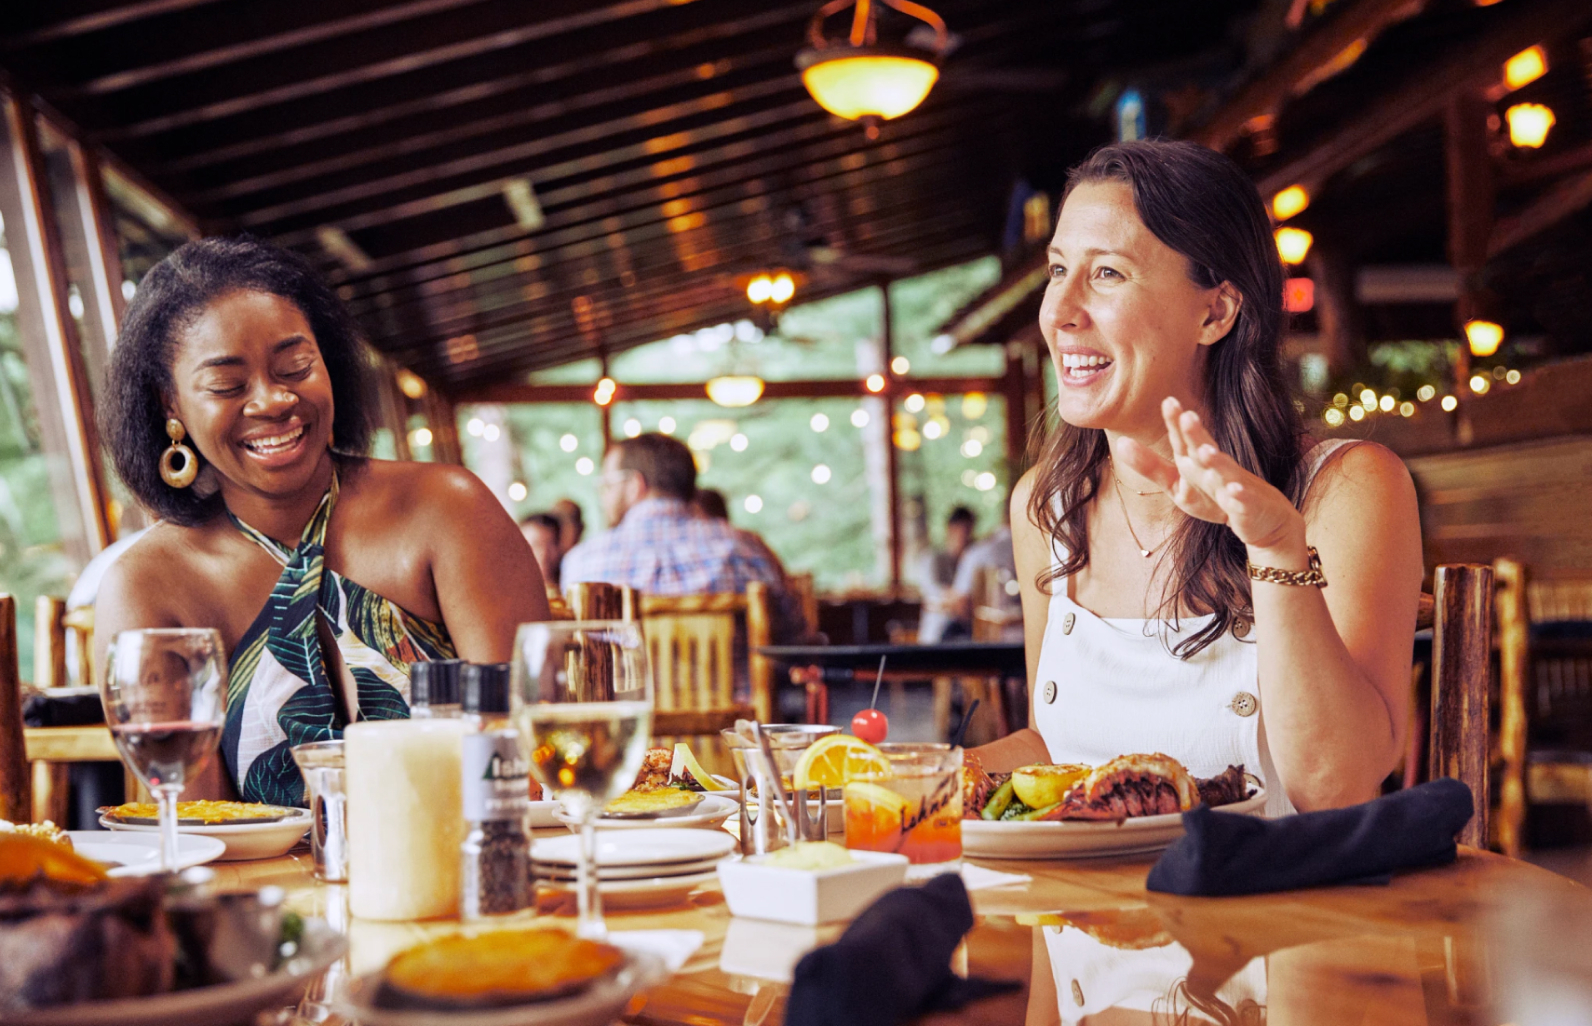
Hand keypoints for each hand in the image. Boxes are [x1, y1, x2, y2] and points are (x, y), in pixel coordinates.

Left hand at [1115, 397, 1304, 555]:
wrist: (1262, 520)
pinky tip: (1233, 491)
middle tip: (1186, 415)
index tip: (1168, 401)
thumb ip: (1151, 466)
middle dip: (1196, 434)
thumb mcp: (1178, 485)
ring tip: (1205, 451)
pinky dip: (1239, 496)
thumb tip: (1120, 443)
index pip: (1185, 440)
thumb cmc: (1214, 498)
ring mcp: (1234, 486)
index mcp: (1197, 462)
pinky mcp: (1248, 507)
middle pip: (1204, 449)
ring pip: (1225, 472)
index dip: (1177, 423)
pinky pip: (1243, 501)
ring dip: (1216, 462)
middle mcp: (1216, 469)